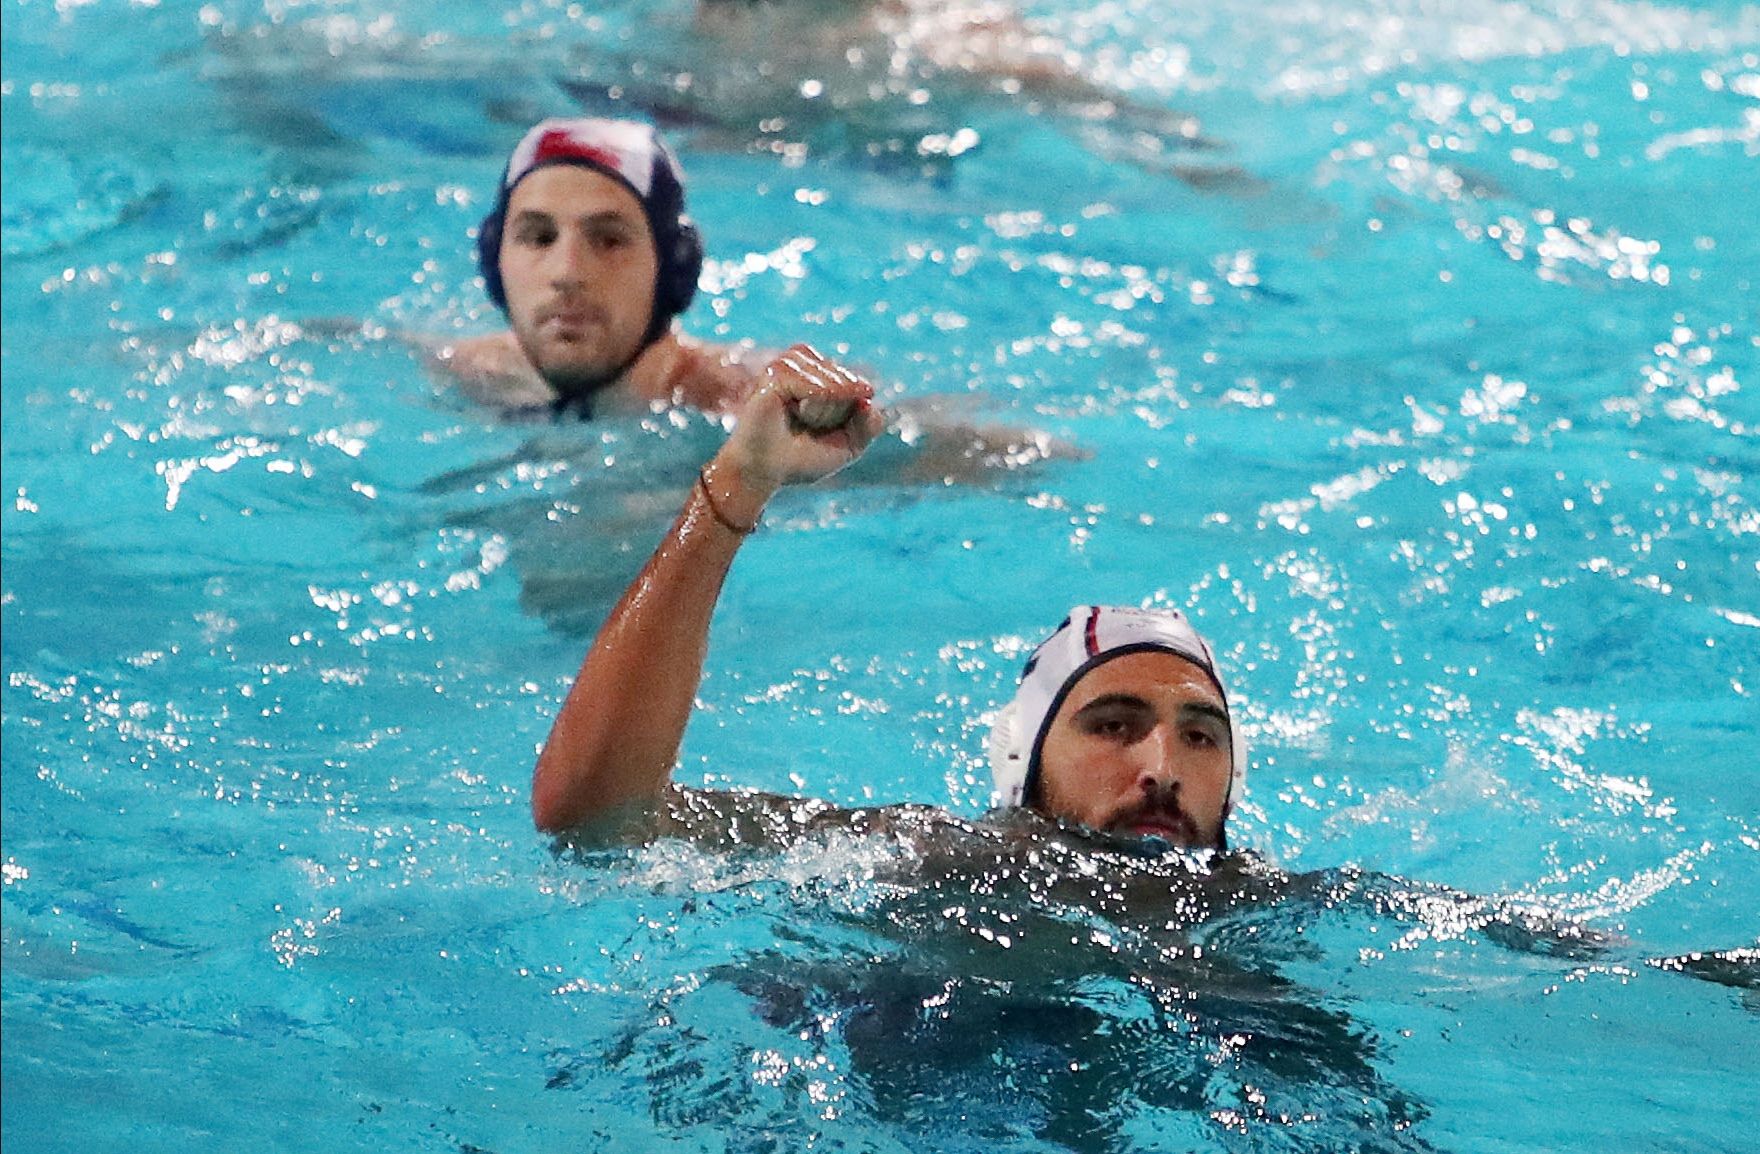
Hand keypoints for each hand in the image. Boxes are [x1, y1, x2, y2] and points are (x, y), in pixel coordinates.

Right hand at [718, 345, 885, 497]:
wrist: (765, 472)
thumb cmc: (802, 458)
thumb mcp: (849, 446)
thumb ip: (869, 425)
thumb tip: (869, 399)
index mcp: (822, 375)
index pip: (858, 383)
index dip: (850, 411)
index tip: (827, 430)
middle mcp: (804, 365)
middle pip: (846, 380)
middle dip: (837, 412)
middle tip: (809, 426)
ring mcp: (788, 368)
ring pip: (831, 381)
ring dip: (823, 409)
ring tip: (800, 419)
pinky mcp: (773, 375)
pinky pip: (812, 385)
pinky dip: (812, 403)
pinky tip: (794, 411)